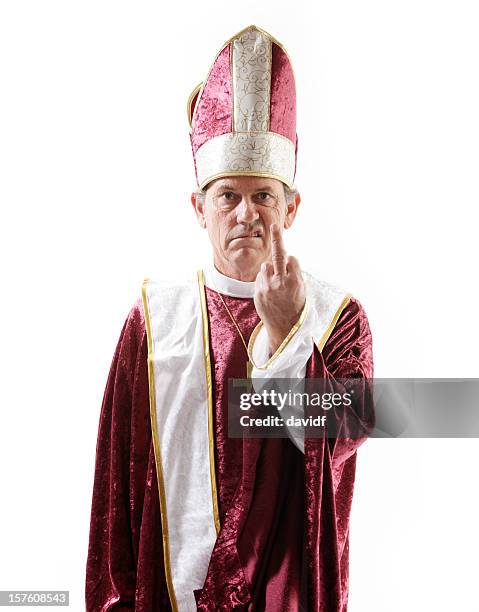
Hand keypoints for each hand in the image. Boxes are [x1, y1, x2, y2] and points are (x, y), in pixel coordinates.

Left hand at [254, 223, 305, 354]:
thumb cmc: (296, 307)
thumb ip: (294, 273)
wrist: (285, 328)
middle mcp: (281, 281)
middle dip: (277, 239)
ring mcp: (268, 286)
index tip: (290, 261)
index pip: (292, 258)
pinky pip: (260, 277)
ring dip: (270, 271)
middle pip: (279, 254)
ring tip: (275, 286)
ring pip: (266, 266)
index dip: (291, 262)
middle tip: (274, 226)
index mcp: (295, 280)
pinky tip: (270, 292)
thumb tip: (286, 257)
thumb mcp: (301, 290)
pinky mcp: (258, 291)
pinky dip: (264, 280)